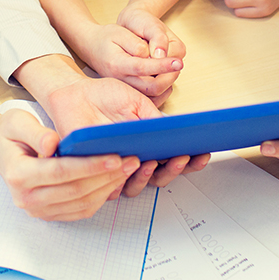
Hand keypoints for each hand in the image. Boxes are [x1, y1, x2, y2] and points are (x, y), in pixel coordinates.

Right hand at [0, 108, 139, 220]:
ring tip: (128, 169)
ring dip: (109, 188)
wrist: (1, 151)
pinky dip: (101, 197)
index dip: (91, 165)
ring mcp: (38, 210)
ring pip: (82, 204)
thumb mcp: (16, 122)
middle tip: (131, 160)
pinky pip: (80, 210)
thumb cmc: (10, 134)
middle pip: (76, 190)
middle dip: (107, 176)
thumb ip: (35, 132)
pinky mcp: (49, 214)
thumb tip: (53, 143)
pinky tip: (114, 181)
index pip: (62, 172)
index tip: (115, 156)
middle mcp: (27, 198)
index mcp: (19, 175)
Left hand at [29, 66, 209, 196]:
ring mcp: (114, 167)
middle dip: (174, 170)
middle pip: (160, 178)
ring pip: (137, 187)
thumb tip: (176, 134)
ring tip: (152, 161)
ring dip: (150, 176)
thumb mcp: (136, 101)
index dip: (191, 162)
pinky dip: (120, 180)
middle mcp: (133, 159)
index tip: (202, 154)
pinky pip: (109, 187)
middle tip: (180, 157)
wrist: (76, 92)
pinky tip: (128, 165)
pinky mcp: (94, 171)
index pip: (173, 160)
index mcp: (147, 144)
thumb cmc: (106, 95)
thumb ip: (154, 119)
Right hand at [75, 9, 183, 101]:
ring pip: (151, 95)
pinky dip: (161, 92)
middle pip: (151, 87)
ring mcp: (124, 88)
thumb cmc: (106, 38)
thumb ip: (135, 44)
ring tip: (173, 69)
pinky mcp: (129, 91)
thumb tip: (152, 55)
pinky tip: (166, 79)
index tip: (178, 61)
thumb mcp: (119, 32)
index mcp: (117, 64)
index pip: (143, 67)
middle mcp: (120, 80)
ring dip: (167, 84)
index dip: (163, 65)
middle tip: (178, 64)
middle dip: (169, 77)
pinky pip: (148, 98)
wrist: (92, 47)